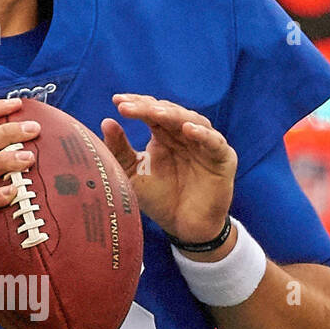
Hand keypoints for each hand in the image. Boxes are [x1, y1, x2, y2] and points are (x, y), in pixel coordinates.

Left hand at [102, 94, 236, 243]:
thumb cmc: (160, 199)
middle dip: (149, 108)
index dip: (136, 105)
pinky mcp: (223, 158)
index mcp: (164, 135)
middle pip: (169, 113)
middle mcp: (185, 134)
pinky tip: (188, 130)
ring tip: (155, 112)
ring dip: (174, 115)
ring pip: (193, 121)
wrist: (185, 227)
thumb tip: (106, 122)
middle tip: (129, 106)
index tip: (117, 101)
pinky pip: (214, 142)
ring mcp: (205, 144)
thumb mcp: (133, 174)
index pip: (151, 112)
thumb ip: (120, 151)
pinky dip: (203, 135)